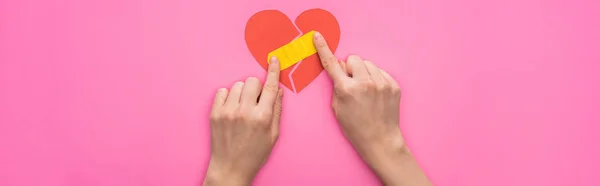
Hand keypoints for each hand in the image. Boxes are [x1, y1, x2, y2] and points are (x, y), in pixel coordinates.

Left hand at [204, 57, 283, 185]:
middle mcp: (245, 111)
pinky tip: (231, 109)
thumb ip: (276, 110)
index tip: (273, 59)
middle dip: (256, 88)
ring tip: (242, 108)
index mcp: (262, 117)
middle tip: (255, 101)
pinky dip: (227, 97)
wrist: (230, 168)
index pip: (270, 86)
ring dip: (242, 92)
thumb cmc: (255, 154)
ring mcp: (228, 112)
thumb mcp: (273, 135)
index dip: (273, 70)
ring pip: (237, 85)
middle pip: (252, 81)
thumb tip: (278, 90)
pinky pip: (222, 91)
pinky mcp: (215, 114)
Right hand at [313, 31, 431, 185]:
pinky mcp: (393, 85)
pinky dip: (376, 79)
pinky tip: (376, 94)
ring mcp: (381, 83)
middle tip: (352, 83)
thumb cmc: (355, 127)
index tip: (318, 36)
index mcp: (347, 89)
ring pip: (368, 64)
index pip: (331, 64)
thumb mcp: (338, 108)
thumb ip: (337, 85)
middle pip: (353, 59)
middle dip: (350, 68)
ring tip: (366, 90)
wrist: (380, 140)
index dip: (323, 48)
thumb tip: (340, 67)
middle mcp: (365, 83)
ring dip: (364, 72)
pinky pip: (381, 72)